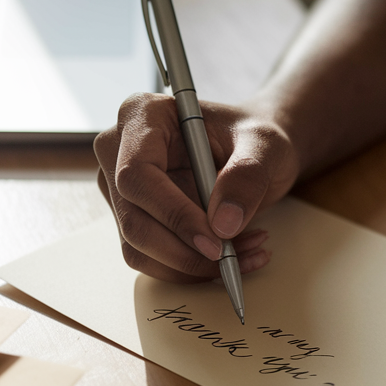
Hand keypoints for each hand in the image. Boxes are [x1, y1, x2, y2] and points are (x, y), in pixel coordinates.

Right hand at [95, 93, 299, 281]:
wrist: (252, 151)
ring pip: (139, 248)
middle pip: (134, 219)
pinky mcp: (134, 218)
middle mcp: (119, 152)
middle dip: (185, 251)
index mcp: (142, 116)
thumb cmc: (253, 136)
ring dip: (192, 266)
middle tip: (233, 259)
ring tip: (244, 254)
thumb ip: (248, 174)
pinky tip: (233, 257)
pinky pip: (152, 259)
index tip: (215, 241)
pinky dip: (191, 269)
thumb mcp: (266, 144)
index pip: (137, 175)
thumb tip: (222, 223)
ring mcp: (121, 189)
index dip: (173, 214)